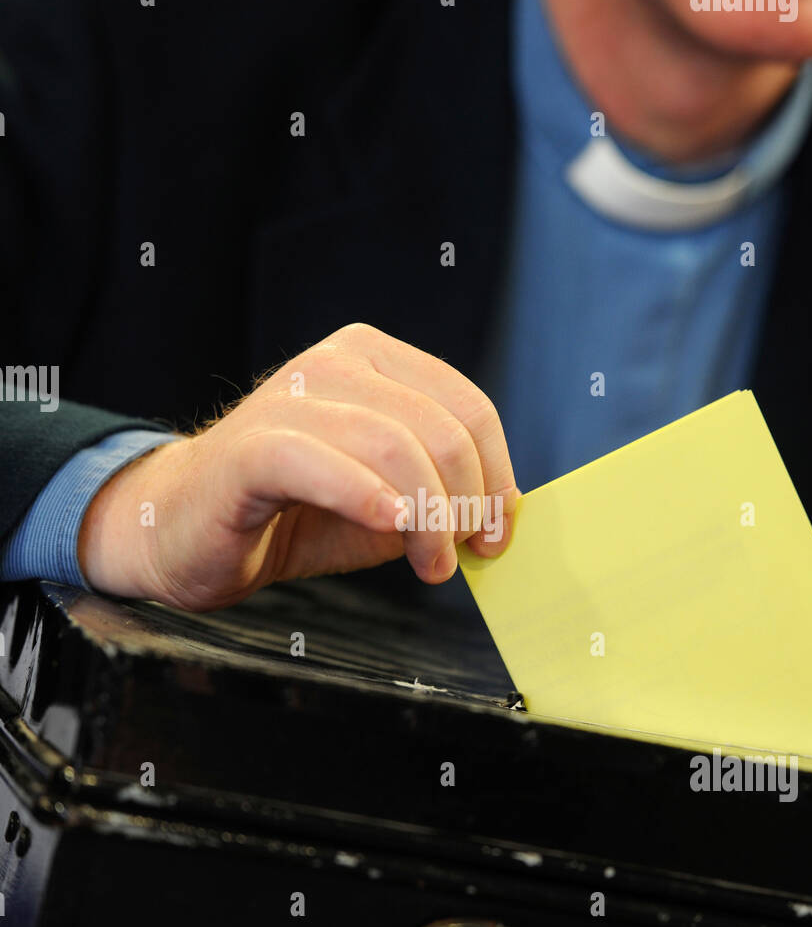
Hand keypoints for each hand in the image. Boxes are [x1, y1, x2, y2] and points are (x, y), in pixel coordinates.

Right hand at [78, 323, 518, 610]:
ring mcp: (289, 397)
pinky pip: (323, 463)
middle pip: (441, 429)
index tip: (493, 535)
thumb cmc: (292, 515)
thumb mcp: (387, 502)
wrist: (190, 535)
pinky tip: (392, 530)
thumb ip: (442, 494)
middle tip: (458, 558)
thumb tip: (506, 510)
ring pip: (394, 445)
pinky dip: (367, 498)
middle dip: (466, 503)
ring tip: (429, 566)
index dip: (496, 476)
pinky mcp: (251, 446)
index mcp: (374, 360)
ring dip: (427, 518)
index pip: (468, 407)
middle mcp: (335, 363)